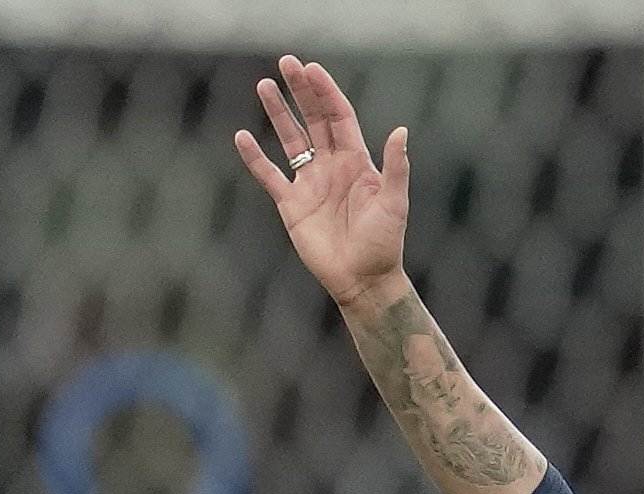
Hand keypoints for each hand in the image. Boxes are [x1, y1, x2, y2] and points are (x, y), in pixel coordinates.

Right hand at [234, 55, 409, 307]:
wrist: (363, 280)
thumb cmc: (384, 244)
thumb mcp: (394, 204)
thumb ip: (396, 167)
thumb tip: (401, 131)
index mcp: (357, 162)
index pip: (339, 118)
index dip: (326, 93)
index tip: (312, 70)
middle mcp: (332, 167)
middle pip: (313, 120)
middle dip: (301, 92)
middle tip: (287, 63)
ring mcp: (310, 184)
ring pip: (291, 140)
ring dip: (278, 114)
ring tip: (264, 85)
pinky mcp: (291, 204)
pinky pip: (269, 175)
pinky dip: (255, 158)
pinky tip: (242, 136)